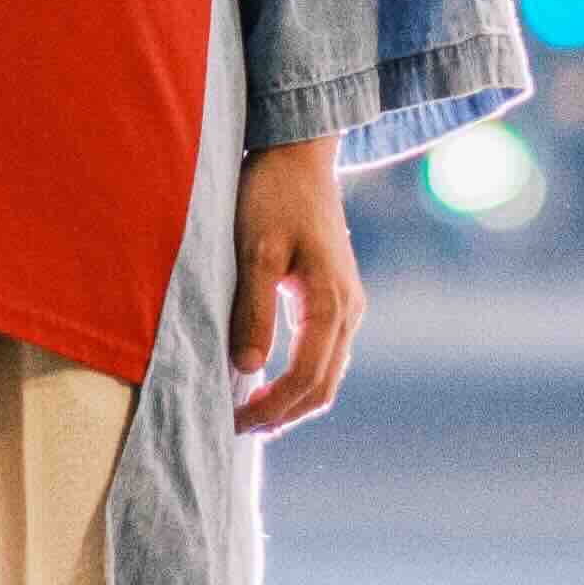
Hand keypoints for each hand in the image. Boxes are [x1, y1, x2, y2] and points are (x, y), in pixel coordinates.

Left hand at [227, 139, 363, 436]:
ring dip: (294, 400)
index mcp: (331, 302)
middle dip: (284, 415)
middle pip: (324, 387)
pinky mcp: (339, 297)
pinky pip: (326, 353)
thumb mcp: (255, 251)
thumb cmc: (272, 196)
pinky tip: (271, 380)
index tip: (234, 422)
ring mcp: (350, 304)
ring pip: (329, 373)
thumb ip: (253, 310)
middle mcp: (349, 309)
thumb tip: (248, 368)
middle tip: (239, 429)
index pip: (306, 378)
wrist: (299, 155)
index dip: (271, 408)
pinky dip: (302, 377)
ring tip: (252, 415)